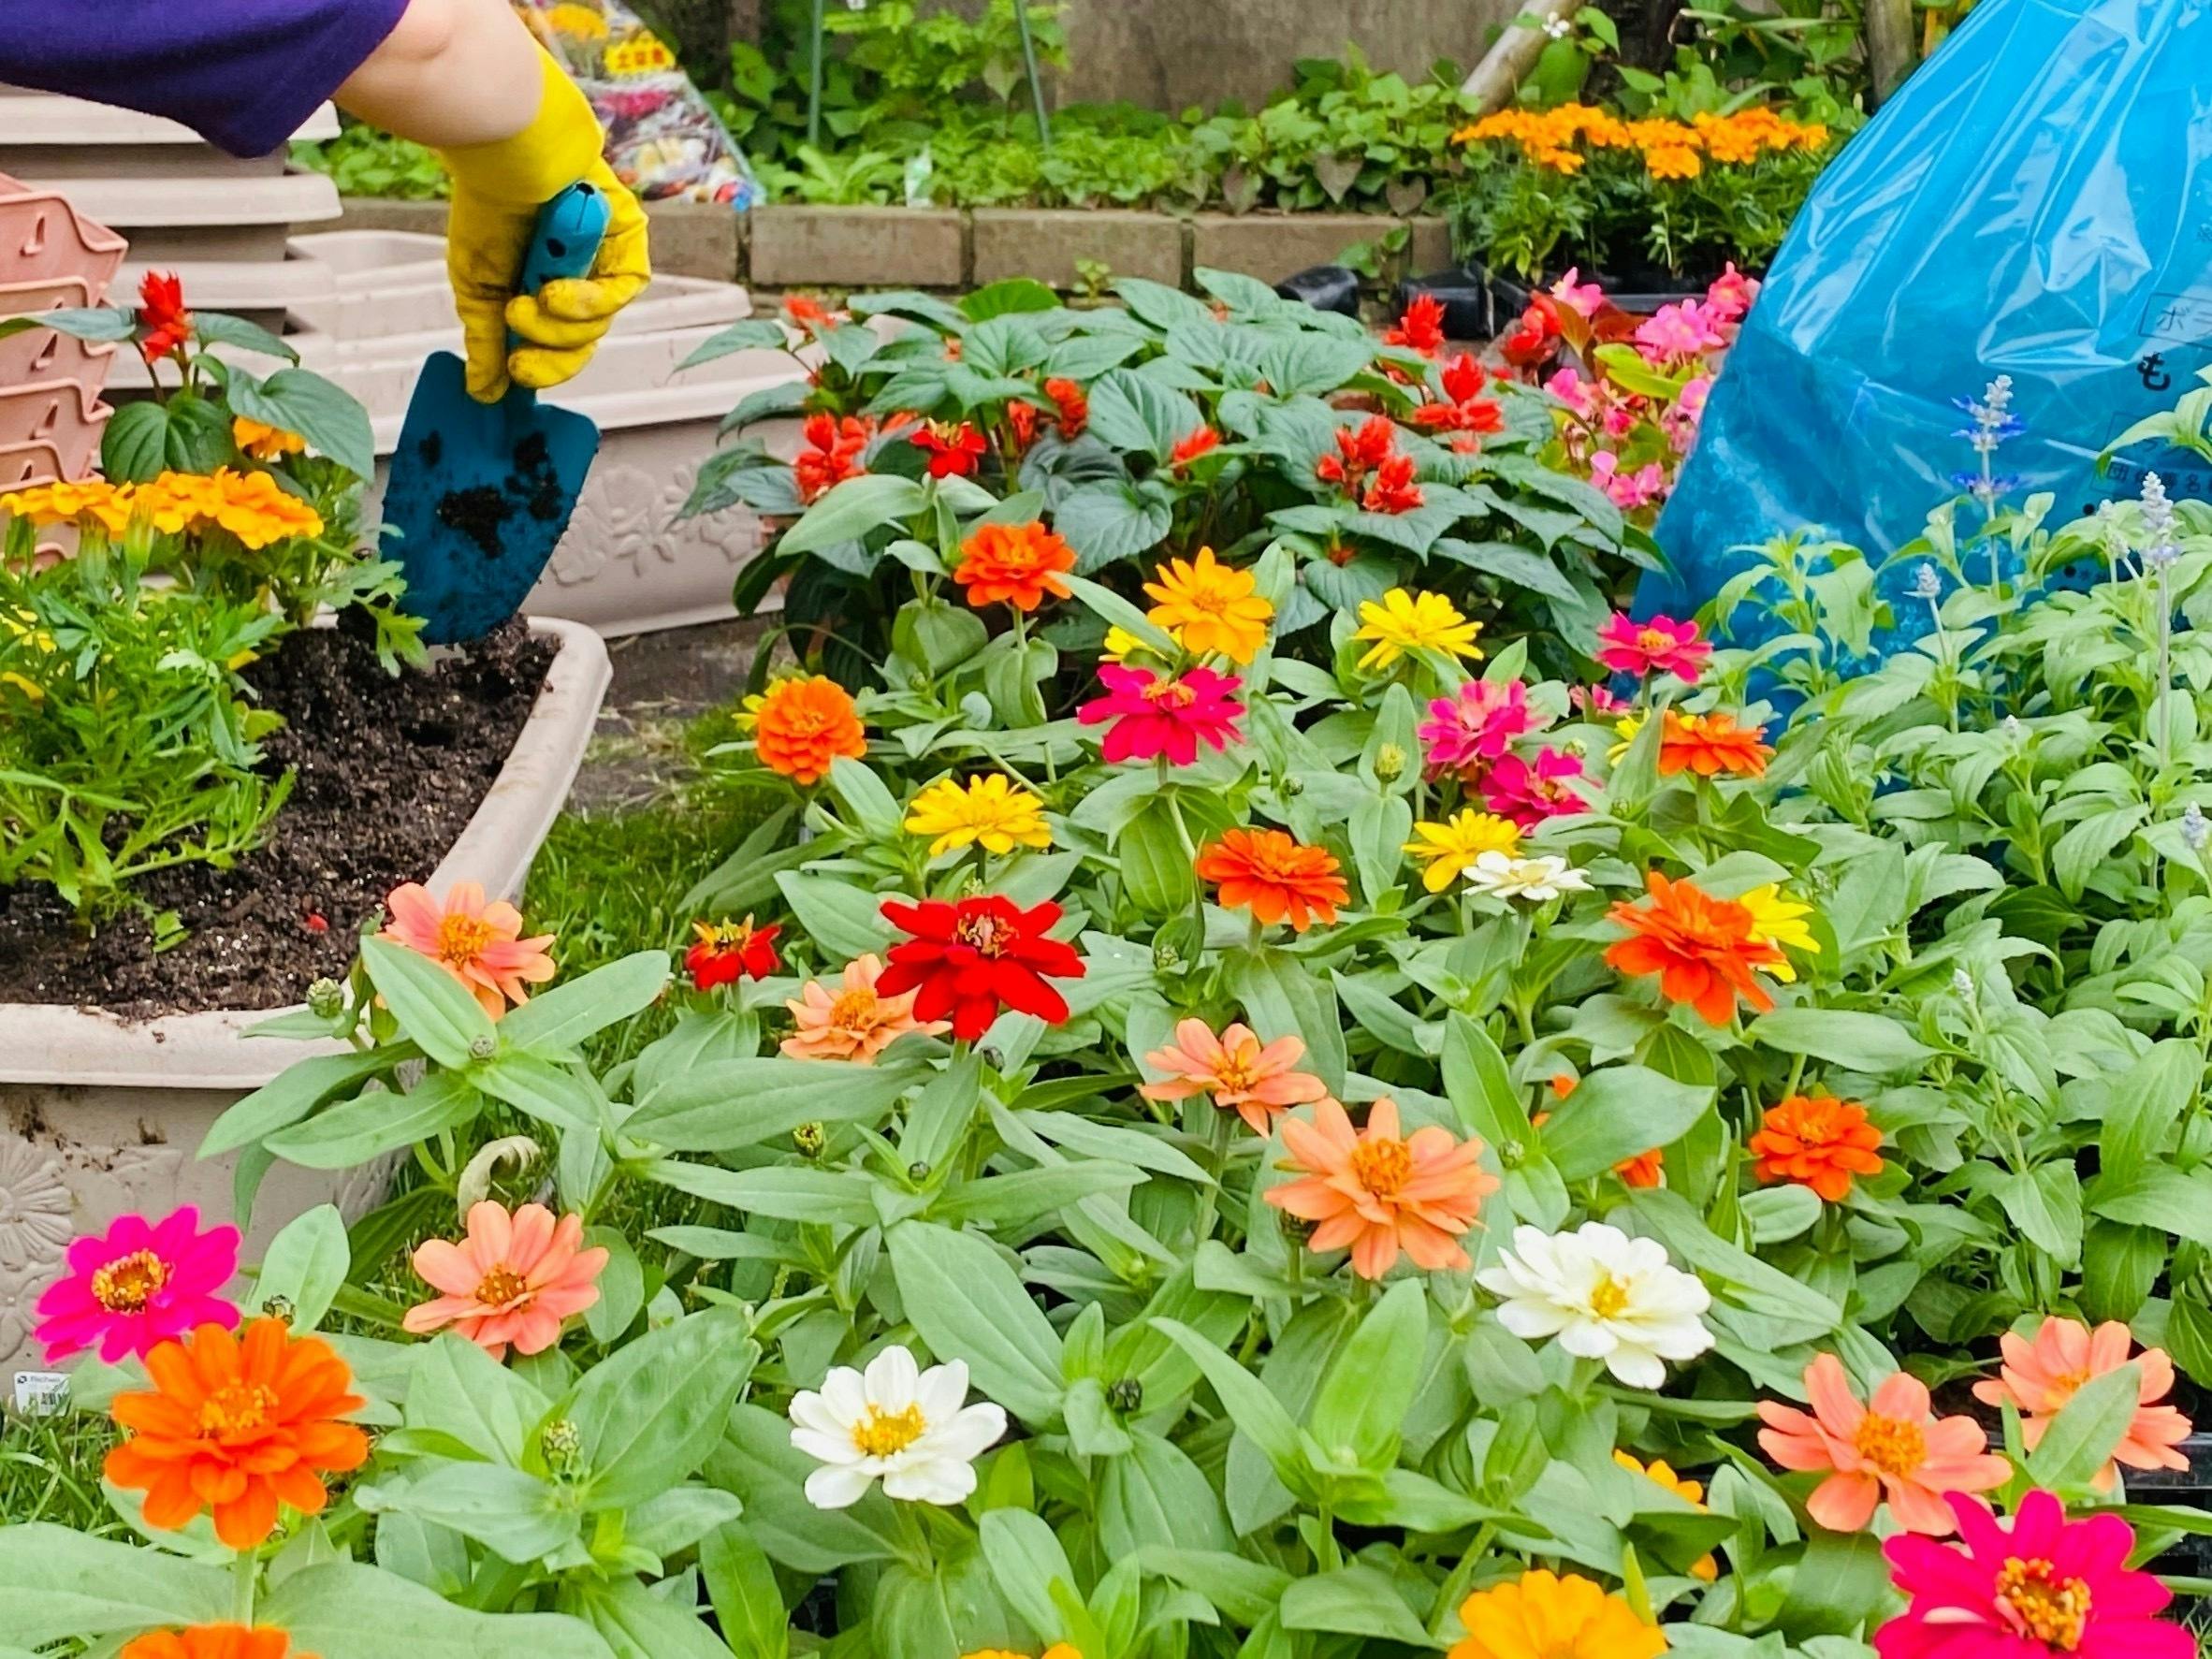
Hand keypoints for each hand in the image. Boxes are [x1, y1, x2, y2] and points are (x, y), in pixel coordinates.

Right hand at [446, 155, 651, 401]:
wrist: (501, 153)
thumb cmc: (486, 209)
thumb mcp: (478, 287)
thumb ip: (486, 342)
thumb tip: (484, 393)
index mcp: (545, 287)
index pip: (558, 345)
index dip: (542, 368)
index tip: (515, 374)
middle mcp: (581, 277)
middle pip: (582, 341)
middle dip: (549, 356)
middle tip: (519, 359)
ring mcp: (607, 259)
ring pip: (598, 324)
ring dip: (556, 327)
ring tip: (523, 305)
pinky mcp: (628, 240)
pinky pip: (621, 292)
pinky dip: (585, 303)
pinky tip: (553, 293)